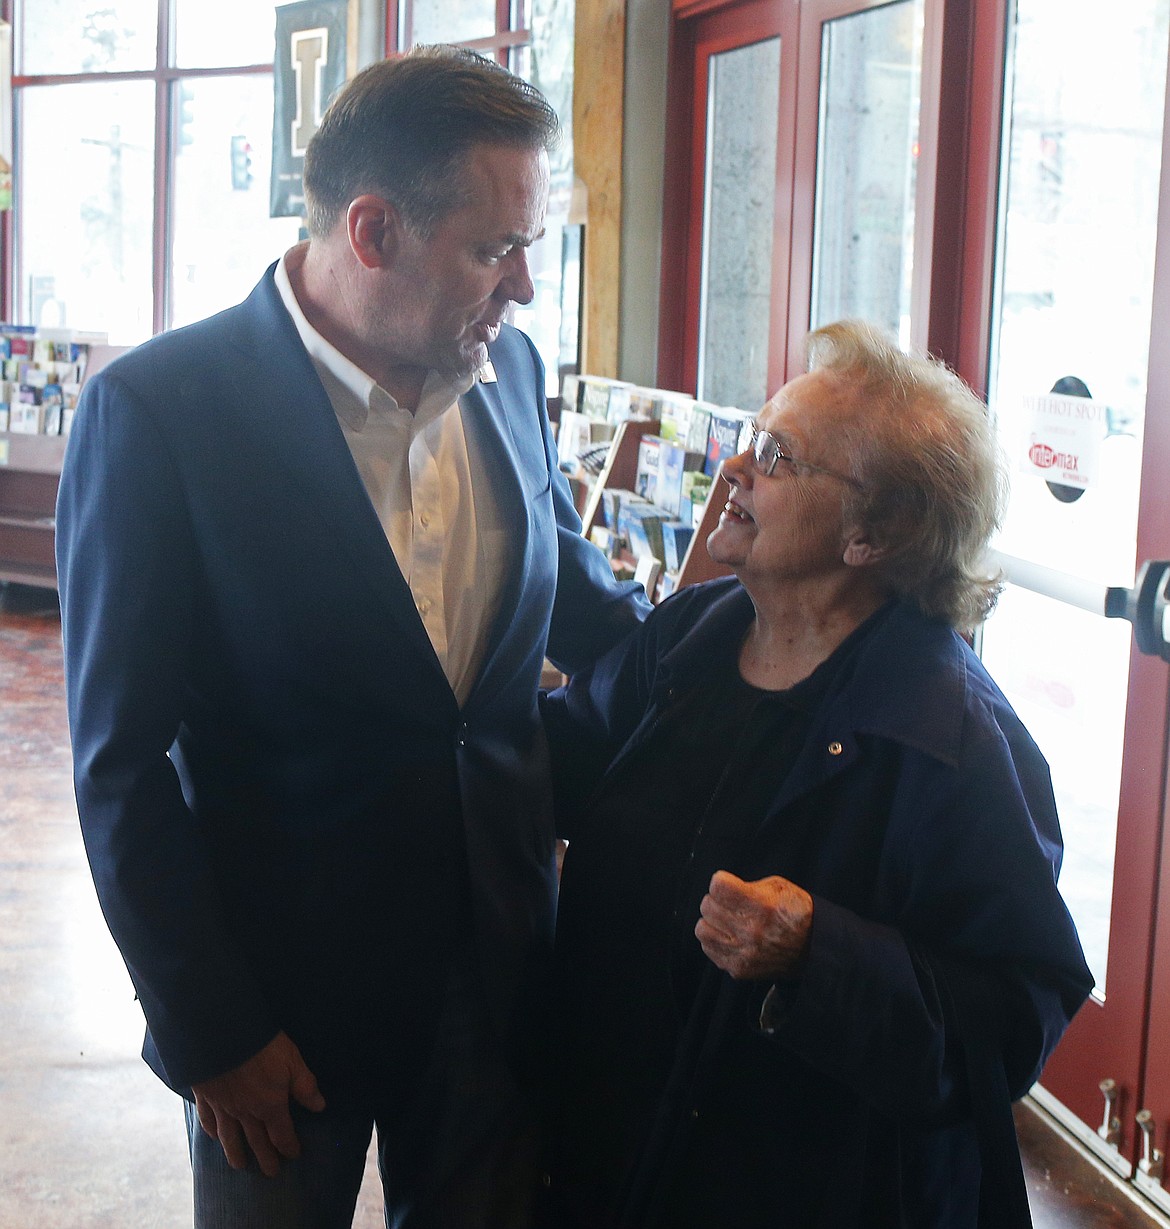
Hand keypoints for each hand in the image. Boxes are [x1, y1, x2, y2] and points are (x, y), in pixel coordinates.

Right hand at [191, 1031, 324, 1176]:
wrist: (223, 1035)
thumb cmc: (263, 1046)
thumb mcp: (293, 1061)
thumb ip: (305, 1086)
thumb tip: (320, 1106)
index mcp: (269, 1106)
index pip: (281, 1134)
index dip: (288, 1146)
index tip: (293, 1156)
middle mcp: (245, 1112)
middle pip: (257, 1141)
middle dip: (265, 1158)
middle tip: (271, 1173)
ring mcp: (223, 1106)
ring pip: (230, 1137)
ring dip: (236, 1153)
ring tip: (240, 1166)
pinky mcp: (206, 1096)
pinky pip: (208, 1120)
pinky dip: (212, 1132)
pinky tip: (214, 1137)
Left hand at [696, 870, 813, 980]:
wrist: (815, 949)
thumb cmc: (796, 913)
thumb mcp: (779, 888)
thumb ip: (748, 885)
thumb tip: (723, 889)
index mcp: (762, 906)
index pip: (718, 887)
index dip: (721, 881)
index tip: (727, 884)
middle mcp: (751, 931)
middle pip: (707, 906)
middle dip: (716, 900)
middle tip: (728, 902)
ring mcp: (744, 953)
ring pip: (702, 929)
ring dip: (711, 921)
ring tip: (724, 920)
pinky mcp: (739, 969)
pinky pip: (708, 949)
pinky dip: (714, 940)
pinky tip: (728, 936)